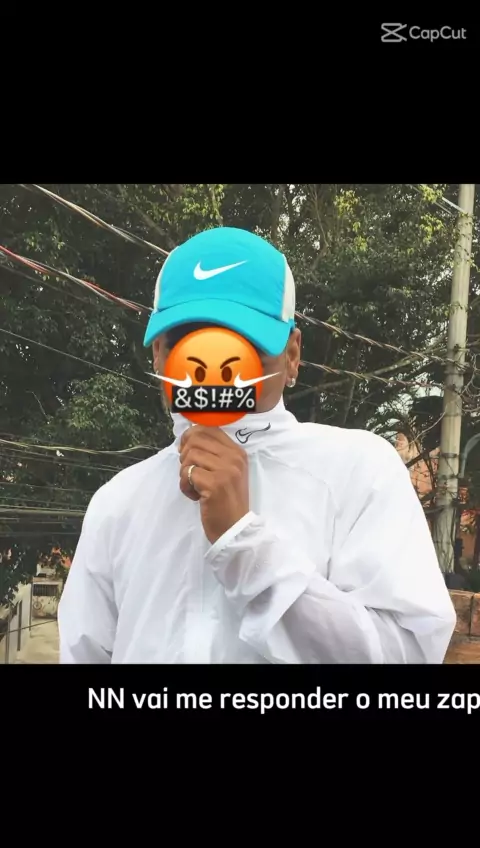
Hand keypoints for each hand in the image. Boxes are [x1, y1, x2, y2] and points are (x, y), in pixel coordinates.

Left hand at [179, 426, 249, 543]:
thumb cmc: (226, 502)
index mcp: (237, 452)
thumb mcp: (226, 472)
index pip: (209, 428)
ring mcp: (226, 470)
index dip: (191, 436)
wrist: (235, 529)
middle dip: (185, 455)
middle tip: (189, 472)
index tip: (186, 452)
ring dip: (184, 473)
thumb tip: (187, 437)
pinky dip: (185, 486)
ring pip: (190, 456)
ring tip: (194, 487)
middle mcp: (234, 457)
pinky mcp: (214, 483)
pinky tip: (195, 496)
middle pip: (196, 439)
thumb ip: (213, 454)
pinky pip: (187, 473)